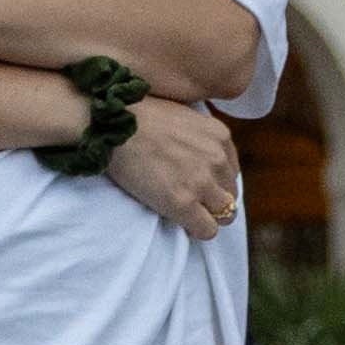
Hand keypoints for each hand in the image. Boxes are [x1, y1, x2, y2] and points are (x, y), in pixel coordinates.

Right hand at [107, 102, 239, 237]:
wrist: (114, 127)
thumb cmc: (137, 117)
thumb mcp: (182, 114)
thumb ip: (196, 134)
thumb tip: (193, 151)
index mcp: (220, 136)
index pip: (230, 170)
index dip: (214, 181)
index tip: (195, 185)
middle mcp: (217, 159)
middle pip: (231, 193)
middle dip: (212, 199)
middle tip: (189, 201)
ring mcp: (202, 182)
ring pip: (226, 213)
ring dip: (209, 216)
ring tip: (188, 215)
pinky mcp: (183, 203)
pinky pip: (207, 229)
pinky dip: (197, 230)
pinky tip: (182, 223)